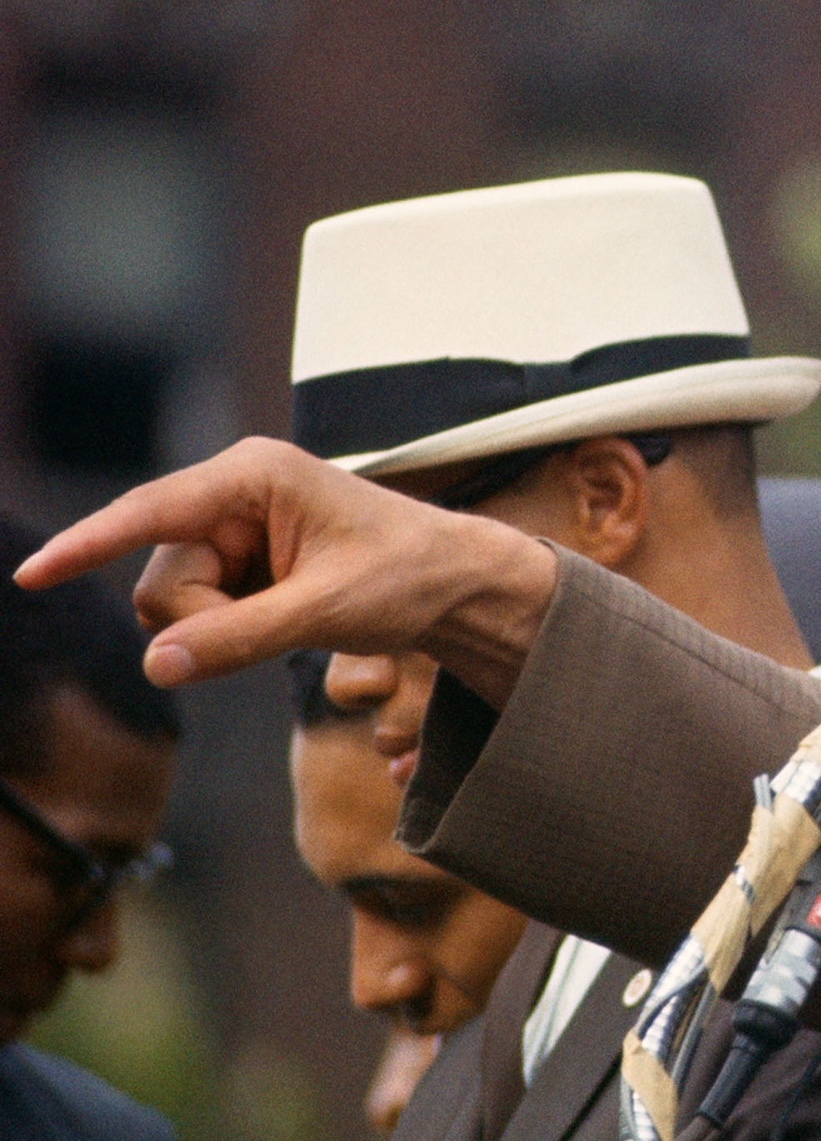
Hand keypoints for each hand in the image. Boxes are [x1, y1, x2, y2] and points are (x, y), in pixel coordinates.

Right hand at [12, 437, 556, 705]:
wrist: (457, 585)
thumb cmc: (409, 578)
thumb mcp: (327, 611)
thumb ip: (240, 639)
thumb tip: (158, 665)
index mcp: (255, 475)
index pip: (149, 512)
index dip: (87, 546)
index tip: (31, 574)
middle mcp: (234, 491)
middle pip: (161, 579)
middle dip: (206, 617)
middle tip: (287, 617)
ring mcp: (234, 526)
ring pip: (173, 603)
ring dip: (222, 627)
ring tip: (295, 611)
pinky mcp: (240, 558)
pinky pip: (198, 612)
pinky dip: (233, 628)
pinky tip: (286, 612)